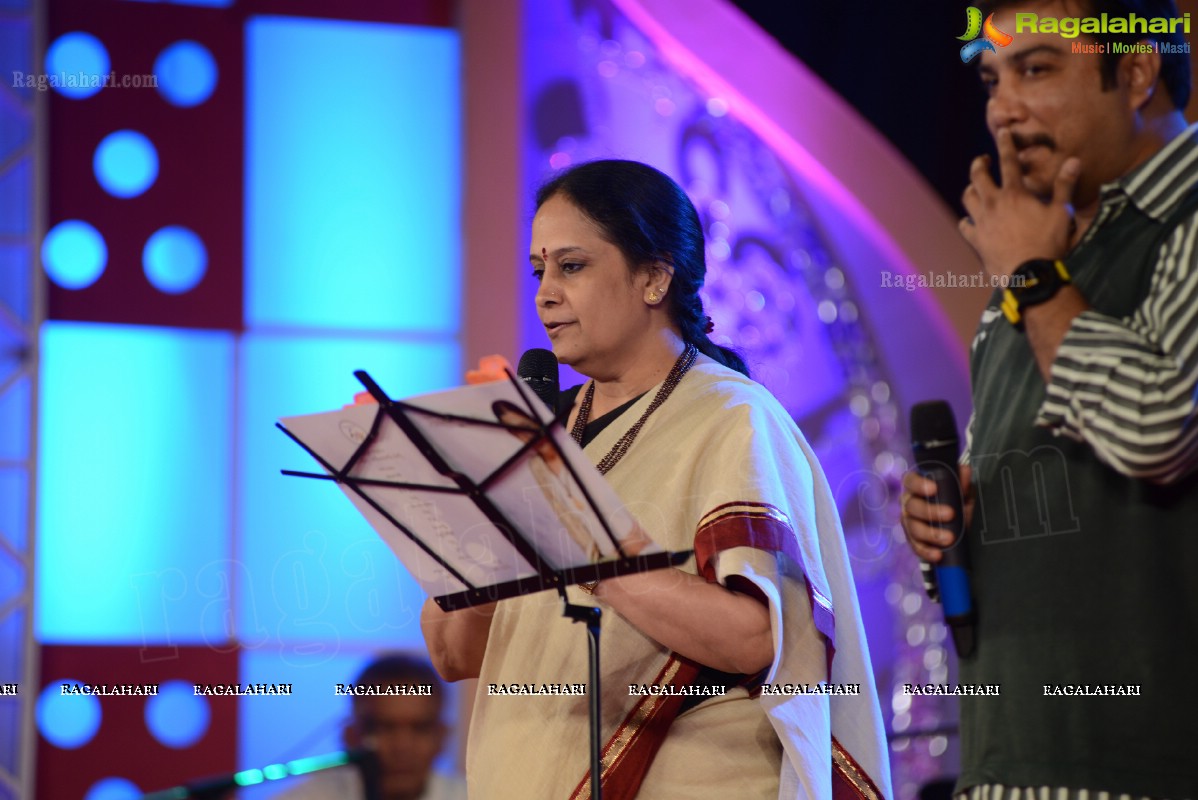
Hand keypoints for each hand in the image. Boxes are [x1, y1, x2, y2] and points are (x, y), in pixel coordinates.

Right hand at [900, 465, 973, 562]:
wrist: (958, 527)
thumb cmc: (955, 504)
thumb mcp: (963, 493)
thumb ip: (962, 483)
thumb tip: (964, 470)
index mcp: (917, 487)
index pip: (910, 481)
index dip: (919, 484)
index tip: (934, 489)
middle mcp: (908, 503)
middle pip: (912, 506)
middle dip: (930, 511)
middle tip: (950, 514)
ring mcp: (909, 523)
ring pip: (912, 527)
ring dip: (930, 533)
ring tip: (948, 538)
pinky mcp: (913, 541)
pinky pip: (915, 546)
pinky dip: (926, 551)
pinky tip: (938, 554)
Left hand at [960, 128, 1078, 277]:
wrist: (1028, 273)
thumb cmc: (1048, 242)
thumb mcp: (1061, 212)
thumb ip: (1065, 185)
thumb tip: (1074, 160)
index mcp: (1014, 194)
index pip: (1008, 162)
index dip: (1005, 144)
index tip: (1001, 132)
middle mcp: (993, 203)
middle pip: (978, 176)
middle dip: (979, 164)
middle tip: (982, 160)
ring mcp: (981, 222)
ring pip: (967, 198)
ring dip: (970, 189)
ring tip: (974, 186)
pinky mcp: (975, 240)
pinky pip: (964, 226)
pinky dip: (966, 220)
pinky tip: (969, 220)